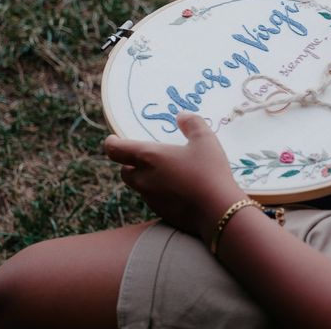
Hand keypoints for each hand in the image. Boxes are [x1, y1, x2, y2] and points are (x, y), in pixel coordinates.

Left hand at [104, 113, 245, 242]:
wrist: (218, 211)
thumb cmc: (209, 171)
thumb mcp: (205, 140)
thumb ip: (192, 123)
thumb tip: (182, 116)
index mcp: (149, 157)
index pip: (115, 150)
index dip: (111, 143)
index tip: (114, 138)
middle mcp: (144, 179)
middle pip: (124, 170)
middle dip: (130, 163)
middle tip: (146, 157)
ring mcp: (151, 199)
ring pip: (139, 186)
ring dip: (146, 178)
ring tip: (167, 172)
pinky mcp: (161, 213)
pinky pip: (154, 199)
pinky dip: (160, 192)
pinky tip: (180, 189)